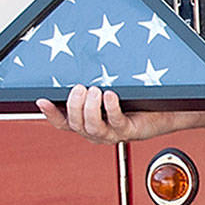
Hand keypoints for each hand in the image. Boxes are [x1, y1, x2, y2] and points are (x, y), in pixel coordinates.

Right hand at [37, 84, 170, 143]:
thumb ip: (90, 90)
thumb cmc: (133, 104)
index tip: (41, 100)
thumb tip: (78, 70)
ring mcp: (111, 134)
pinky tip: (110, 95)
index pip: (62, 123)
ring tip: (94, 90)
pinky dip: (110, 107)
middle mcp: (96, 133)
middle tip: (79, 88)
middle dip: (74, 105)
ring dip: (90, 108)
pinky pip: (116, 122)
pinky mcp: (128, 131)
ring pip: (92, 126)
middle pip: (75, 124)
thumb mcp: (106, 96)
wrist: (162, 114)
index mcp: (87, 124)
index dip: (50, 114)